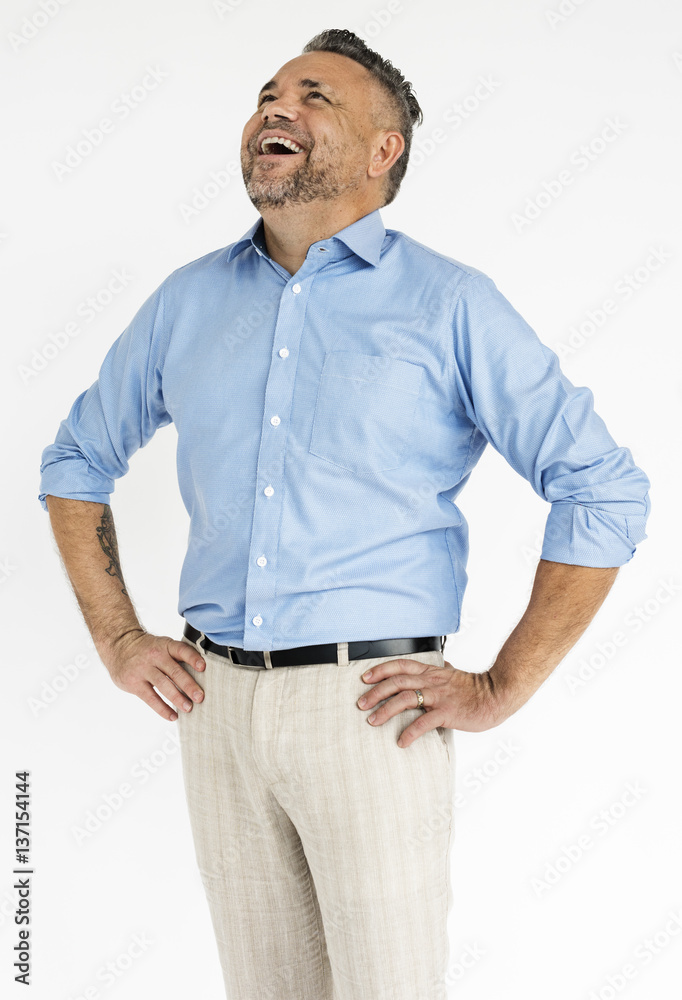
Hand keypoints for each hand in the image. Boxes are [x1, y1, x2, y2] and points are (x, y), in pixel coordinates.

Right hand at [99, 630, 205, 721]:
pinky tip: (172, 715)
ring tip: (188, 708)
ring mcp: (143, 669)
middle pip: (174, 671)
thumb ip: (177, 656)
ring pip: (163, 686)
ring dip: (177, 698)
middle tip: (200, 697)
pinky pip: (151, 698)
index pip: (181, 650)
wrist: (119, 645)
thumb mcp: (162, 645)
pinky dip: (163, 709)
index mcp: (165, 645)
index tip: (203, 667)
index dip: (193, 658)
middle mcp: (155, 656)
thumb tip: (200, 673)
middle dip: (189, 685)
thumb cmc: (147, 648)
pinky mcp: (134, 683)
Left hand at [356, 656, 506, 746]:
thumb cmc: (476, 688)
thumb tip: (440, 665)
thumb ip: (443, 670)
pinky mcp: (447, 712)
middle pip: (396, 682)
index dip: (380, 670)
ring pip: (405, 699)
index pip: (400, 666)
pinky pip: (424, 722)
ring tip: (373, 721)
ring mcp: (439, 696)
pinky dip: (410, 732)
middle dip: (375, 692)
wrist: (497, 694)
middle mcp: (432, 682)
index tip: (365, 678)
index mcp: (431, 672)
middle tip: (361, 704)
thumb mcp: (454, 674)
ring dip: (385, 710)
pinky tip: (401, 741)